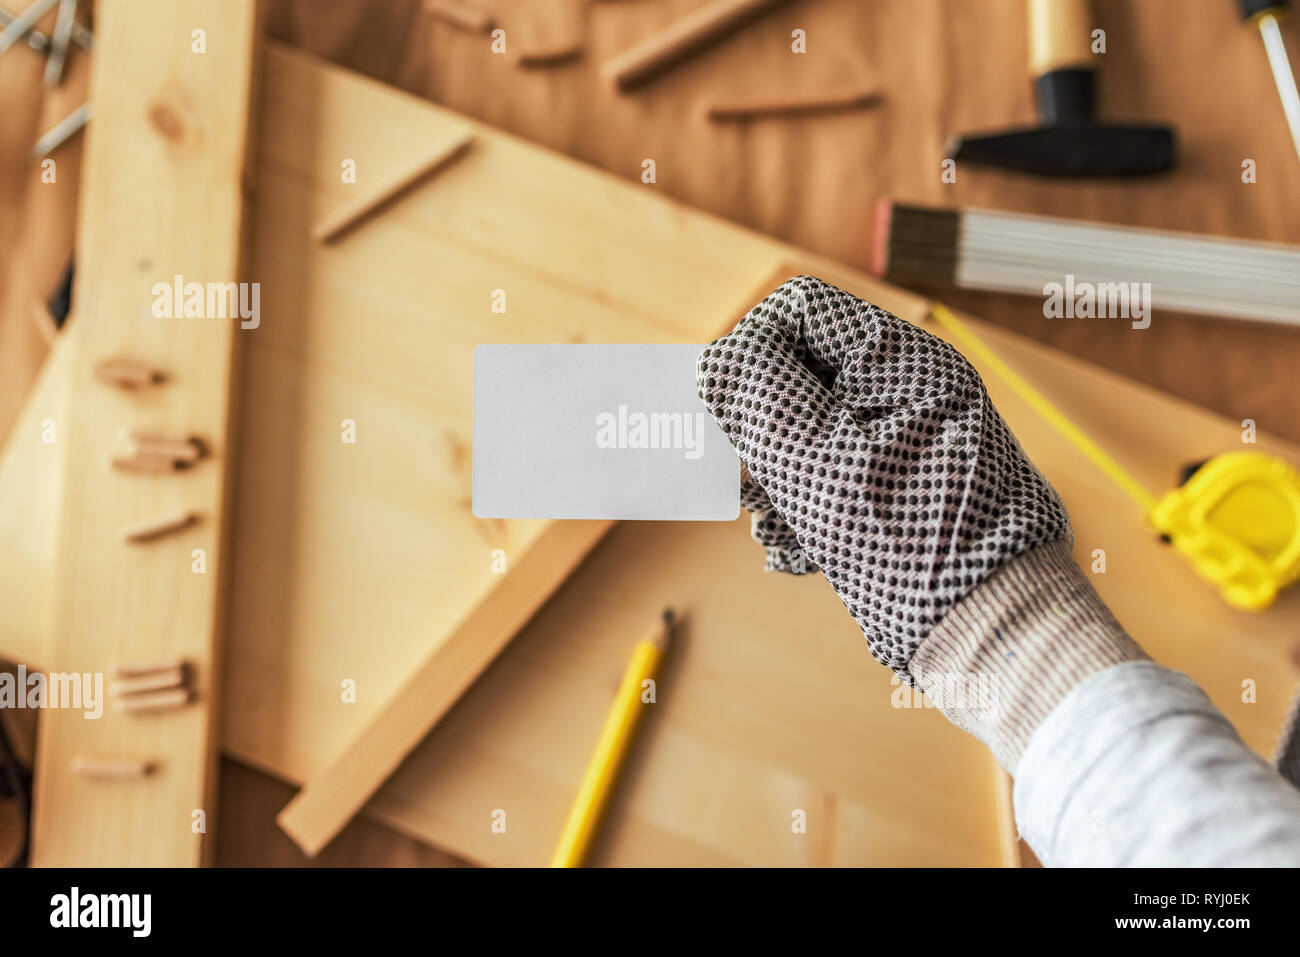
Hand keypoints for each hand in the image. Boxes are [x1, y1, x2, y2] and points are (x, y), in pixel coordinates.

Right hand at [696, 276, 1071, 675]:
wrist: (994, 635)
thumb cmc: (915, 547)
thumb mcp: (820, 463)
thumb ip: (760, 395)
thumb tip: (717, 359)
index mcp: (903, 361)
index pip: (795, 313)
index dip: (746, 356)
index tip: (726, 419)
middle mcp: (909, 390)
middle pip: (796, 374)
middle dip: (757, 431)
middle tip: (742, 485)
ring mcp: (906, 440)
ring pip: (806, 431)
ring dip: (774, 479)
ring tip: (775, 528)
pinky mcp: (899, 488)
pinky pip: (830, 476)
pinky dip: (804, 510)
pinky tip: (801, 553)